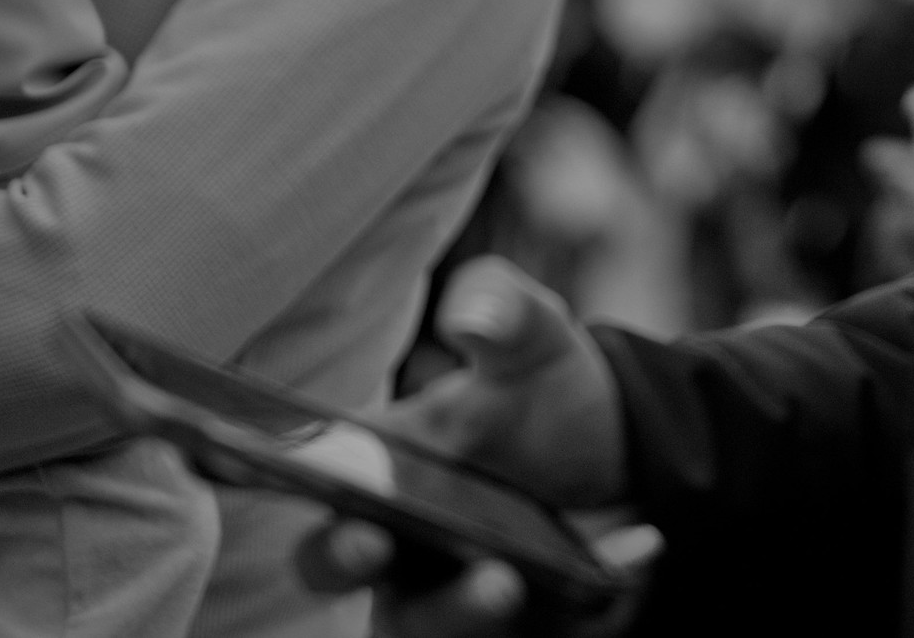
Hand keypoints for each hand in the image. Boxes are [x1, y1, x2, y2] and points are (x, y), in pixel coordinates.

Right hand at [294, 258, 627, 617]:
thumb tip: (471, 313)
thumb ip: (503, 308)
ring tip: (507, 578)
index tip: (284, 491)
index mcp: (380, 472)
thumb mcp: (533, 336)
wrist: (626, 445)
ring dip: (462, 612)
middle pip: (347, 577)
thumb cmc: (543, 389)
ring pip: (433, 630)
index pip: (312, 498)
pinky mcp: (530, 627)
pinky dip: (589, 597)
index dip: (276, 495)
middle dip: (348, 565)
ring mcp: (459, 598)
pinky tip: (637, 548)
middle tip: (375, 543)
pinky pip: (547, 631)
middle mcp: (404, 549)